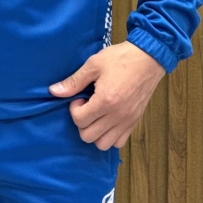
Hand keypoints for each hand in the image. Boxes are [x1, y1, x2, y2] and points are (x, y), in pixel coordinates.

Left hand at [48, 41, 165, 149]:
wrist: (148, 57)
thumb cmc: (120, 58)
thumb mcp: (93, 64)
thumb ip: (74, 81)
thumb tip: (53, 91)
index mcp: (105, 101)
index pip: (80, 120)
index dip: (74, 109)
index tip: (79, 97)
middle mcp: (117, 116)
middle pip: (89, 137)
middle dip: (82, 122)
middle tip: (86, 106)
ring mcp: (128, 121)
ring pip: (104, 144)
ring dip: (95, 132)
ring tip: (96, 114)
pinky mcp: (135, 122)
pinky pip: (119, 142)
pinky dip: (110, 136)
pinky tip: (107, 120)